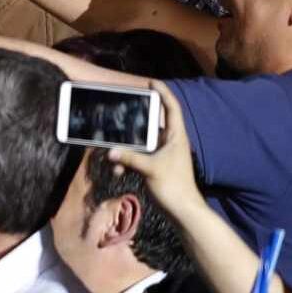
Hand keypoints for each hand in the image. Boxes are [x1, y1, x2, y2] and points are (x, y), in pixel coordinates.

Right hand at [104, 80, 203, 214]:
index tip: (152, 82)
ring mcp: (161, 155)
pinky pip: (137, 158)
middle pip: (152, 123)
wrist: (181, 210)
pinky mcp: (154, 167)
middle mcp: (169, 142)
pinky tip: (118, 171)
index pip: (171, 108)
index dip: (163, 93)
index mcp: (175, 136)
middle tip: (121, 113)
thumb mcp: (151, 169)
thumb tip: (110, 151)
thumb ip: (130, 158)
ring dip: (126, 148)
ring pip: (140, 143)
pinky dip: (127, 162)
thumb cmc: (173, 185)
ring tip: (114, 154)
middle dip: (135, 121)